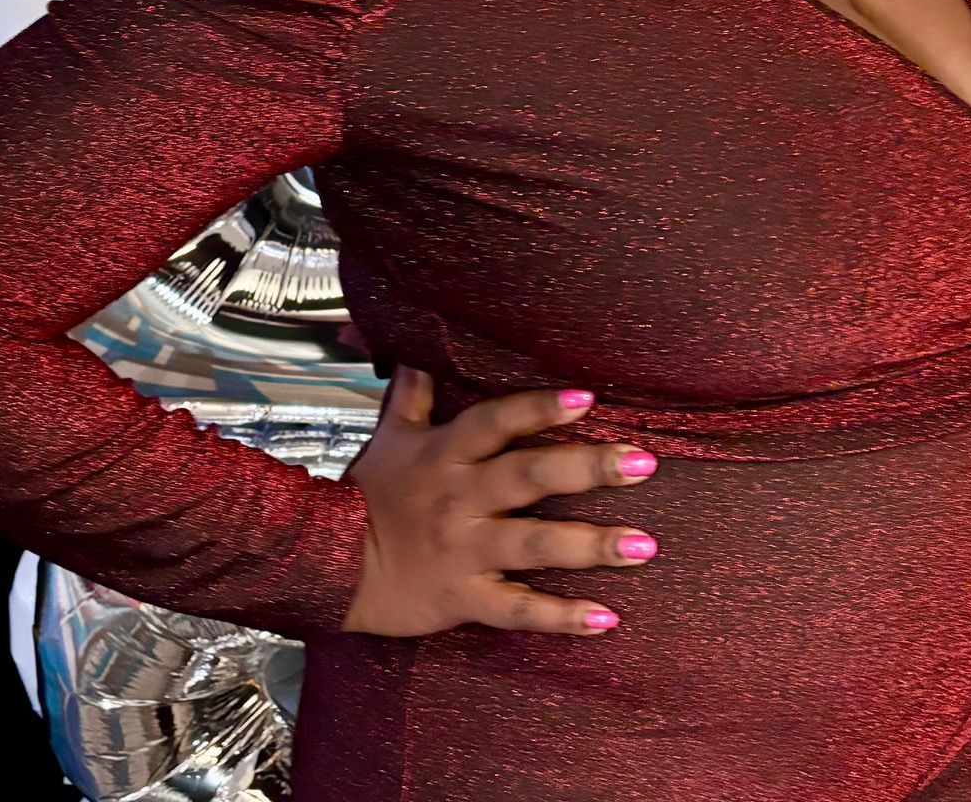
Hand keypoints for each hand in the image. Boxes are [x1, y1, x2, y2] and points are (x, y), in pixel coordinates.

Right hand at [340, 370, 659, 638]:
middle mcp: (462, 499)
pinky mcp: (463, 598)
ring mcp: (465, 551)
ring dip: (594, 545)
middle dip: (589, 468)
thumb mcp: (390, 438)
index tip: (588, 399)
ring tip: (645, 545)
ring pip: (536, 544)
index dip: (541, 409)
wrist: (325, 566)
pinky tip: (606, 618)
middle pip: (530, 476)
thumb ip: (413, 397)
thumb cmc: (366, 496)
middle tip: (644, 463)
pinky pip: (518, 610)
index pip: (498, 422)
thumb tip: (421, 352)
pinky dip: (561, 617)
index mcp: (447, 454)